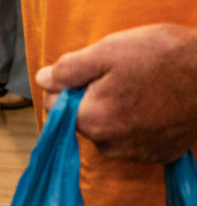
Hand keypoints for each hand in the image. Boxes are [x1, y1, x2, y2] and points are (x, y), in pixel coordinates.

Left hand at [37, 24, 196, 163]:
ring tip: (141, 87)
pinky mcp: (162, 154)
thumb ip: (68, 69)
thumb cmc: (162, 57)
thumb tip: (43, 79)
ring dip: (116, 110)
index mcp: (91, 121)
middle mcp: (111, 145)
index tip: (91, 70)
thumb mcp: (107, 51)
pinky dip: (139, 123)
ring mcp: (139, 153)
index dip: (68, 84)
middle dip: (92, 98)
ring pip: (109, 129)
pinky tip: (155, 103)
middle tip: (120, 75)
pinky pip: (135, 138)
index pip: (56, 105)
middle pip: (83, 119)